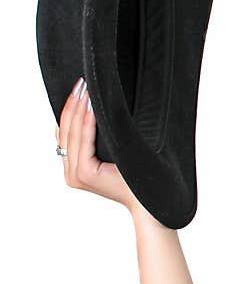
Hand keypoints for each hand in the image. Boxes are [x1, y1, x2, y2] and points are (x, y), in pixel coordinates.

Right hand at [55, 78, 142, 214]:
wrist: (148, 200)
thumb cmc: (137, 177)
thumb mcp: (115, 155)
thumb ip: (99, 140)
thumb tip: (95, 111)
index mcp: (75, 169)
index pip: (65, 134)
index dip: (69, 110)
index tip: (77, 90)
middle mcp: (71, 173)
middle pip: (66, 131)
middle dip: (72, 105)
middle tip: (81, 83)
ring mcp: (75, 175)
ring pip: (73, 134)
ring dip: (79, 109)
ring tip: (86, 89)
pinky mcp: (85, 174)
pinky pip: (84, 141)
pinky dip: (88, 122)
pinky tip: (93, 106)